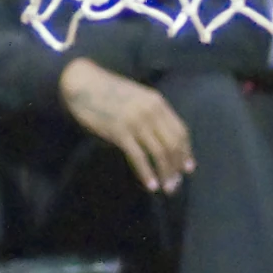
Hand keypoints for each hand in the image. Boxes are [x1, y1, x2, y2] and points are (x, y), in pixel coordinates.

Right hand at [59, 59, 193, 192]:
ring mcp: (136, 122)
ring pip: (159, 153)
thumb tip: (162, 139)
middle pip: (173, 144)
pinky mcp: (120, 132)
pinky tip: (151, 186)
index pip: (181, 131)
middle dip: (177, 167)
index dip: (186, 151)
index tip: (188, 168)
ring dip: (165, 173)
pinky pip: (139, 157)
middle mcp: (151, 112)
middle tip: (176, 184)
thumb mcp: (138, 98)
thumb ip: (152, 114)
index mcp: (158, 102)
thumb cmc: (109, 92)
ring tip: (167, 188)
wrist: (84, 84)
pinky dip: (147, 173)